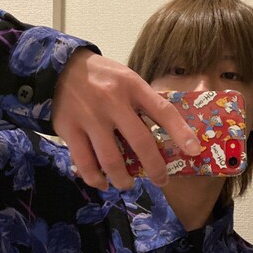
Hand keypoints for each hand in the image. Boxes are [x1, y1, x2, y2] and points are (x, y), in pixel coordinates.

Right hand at [52, 49, 201, 190]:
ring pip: (112, 159)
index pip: (162, 110)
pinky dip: (95, 178)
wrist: (58, 68)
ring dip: (123, 179)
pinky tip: (102, 182)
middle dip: (155, 167)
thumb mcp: (126, 78)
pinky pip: (85, 162)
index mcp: (132, 86)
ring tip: (128, 184)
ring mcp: (90, 117)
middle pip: (140, 142)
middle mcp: (112, 101)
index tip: (194, 150)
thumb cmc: (100, 76)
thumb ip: (142, 101)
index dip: (181, 132)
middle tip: (161, 180)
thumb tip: (167, 130)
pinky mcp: (69, 130)